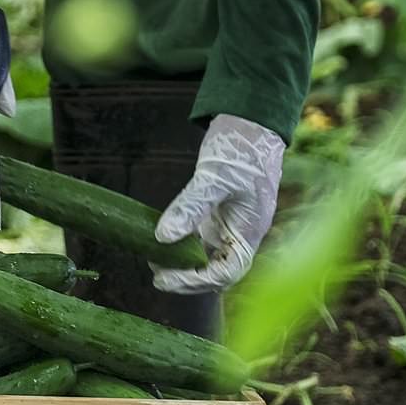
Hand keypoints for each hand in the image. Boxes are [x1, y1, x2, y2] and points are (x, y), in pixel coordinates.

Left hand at [152, 114, 285, 293]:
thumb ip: (190, 208)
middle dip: (187, 279)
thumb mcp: (214, 177)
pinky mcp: (218, 216)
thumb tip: (162, 237)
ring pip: (207, 259)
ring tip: (154, 259)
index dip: (196, 281)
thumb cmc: (241, 148)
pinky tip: (161, 241)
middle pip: (216, 272)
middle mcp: (241, 234)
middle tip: (156, 273)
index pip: (226, 272)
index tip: (165, 278)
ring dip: (182, 265)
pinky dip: (182, 246)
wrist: (251, 123)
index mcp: (250, 231)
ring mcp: (230, 226)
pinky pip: (200, 241)